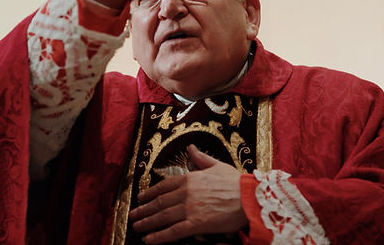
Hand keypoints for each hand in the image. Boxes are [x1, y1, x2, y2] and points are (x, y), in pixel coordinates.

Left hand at [129, 144, 248, 243]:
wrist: (250, 197)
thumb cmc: (236, 182)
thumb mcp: (217, 165)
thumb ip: (200, 158)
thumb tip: (191, 147)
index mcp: (190, 178)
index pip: (164, 186)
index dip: (149, 193)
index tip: (140, 198)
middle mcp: (186, 193)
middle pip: (159, 202)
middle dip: (144, 209)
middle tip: (133, 214)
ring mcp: (190, 208)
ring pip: (163, 216)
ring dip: (147, 222)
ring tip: (137, 226)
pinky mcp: (196, 224)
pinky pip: (173, 231)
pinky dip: (159, 236)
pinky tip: (149, 240)